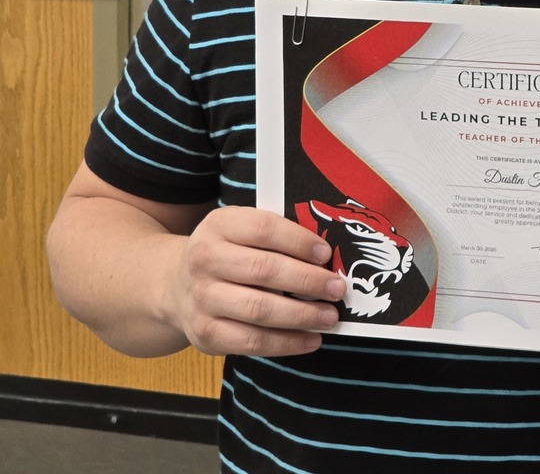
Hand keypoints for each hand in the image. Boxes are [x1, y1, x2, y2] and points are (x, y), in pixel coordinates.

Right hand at [169, 206, 345, 356]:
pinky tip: (310, 339)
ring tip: (329, 316)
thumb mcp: (240, 229)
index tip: (326, 253)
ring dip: (301, 315)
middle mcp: (205, 260)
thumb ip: (277, 235)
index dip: (298, 241)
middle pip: (264, 270)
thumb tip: (326, 255)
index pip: (264, 228)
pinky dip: (286, 343)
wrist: (174, 283)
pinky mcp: (205, 333)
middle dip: (307, 281)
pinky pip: (251, 341)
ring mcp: (202, 299)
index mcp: (220, 225)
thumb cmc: (227, 252)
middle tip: (337, 289)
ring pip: (259, 309)